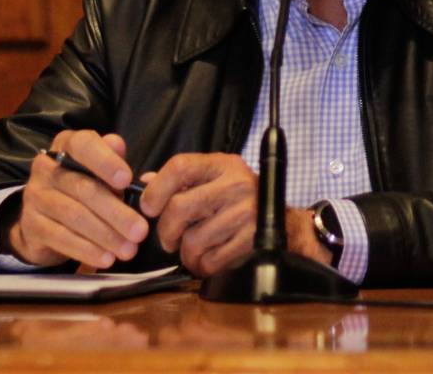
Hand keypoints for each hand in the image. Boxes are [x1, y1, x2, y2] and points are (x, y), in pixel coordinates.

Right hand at [5, 130, 148, 268]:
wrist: (45, 220)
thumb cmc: (84, 189)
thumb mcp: (102, 173)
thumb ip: (114, 162)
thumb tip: (119, 146)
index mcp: (67, 145)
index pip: (83, 145)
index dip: (105, 161)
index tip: (127, 180)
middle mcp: (46, 167)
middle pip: (83, 188)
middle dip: (116, 212)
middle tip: (140, 231)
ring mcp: (35, 196)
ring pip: (73, 215)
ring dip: (105, 235)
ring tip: (128, 249)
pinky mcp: (31, 225)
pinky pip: (60, 237)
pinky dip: (86, 249)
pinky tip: (106, 258)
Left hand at [138, 153, 332, 276]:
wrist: (287, 224)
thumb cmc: (243, 200)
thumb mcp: (217, 179)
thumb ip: (182, 181)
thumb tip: (145, 182)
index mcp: (224, 165)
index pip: (180, 166)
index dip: (157, 188)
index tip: (149, 207)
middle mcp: (236, 184)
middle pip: (179, 208)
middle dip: (166, 231)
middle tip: (168, 239)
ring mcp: (246, 213)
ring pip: (192, 240)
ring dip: (185, 254)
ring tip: (191, 251)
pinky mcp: (251, 240)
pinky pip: (210, 260)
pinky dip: (202, 266)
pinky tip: (207, 260)